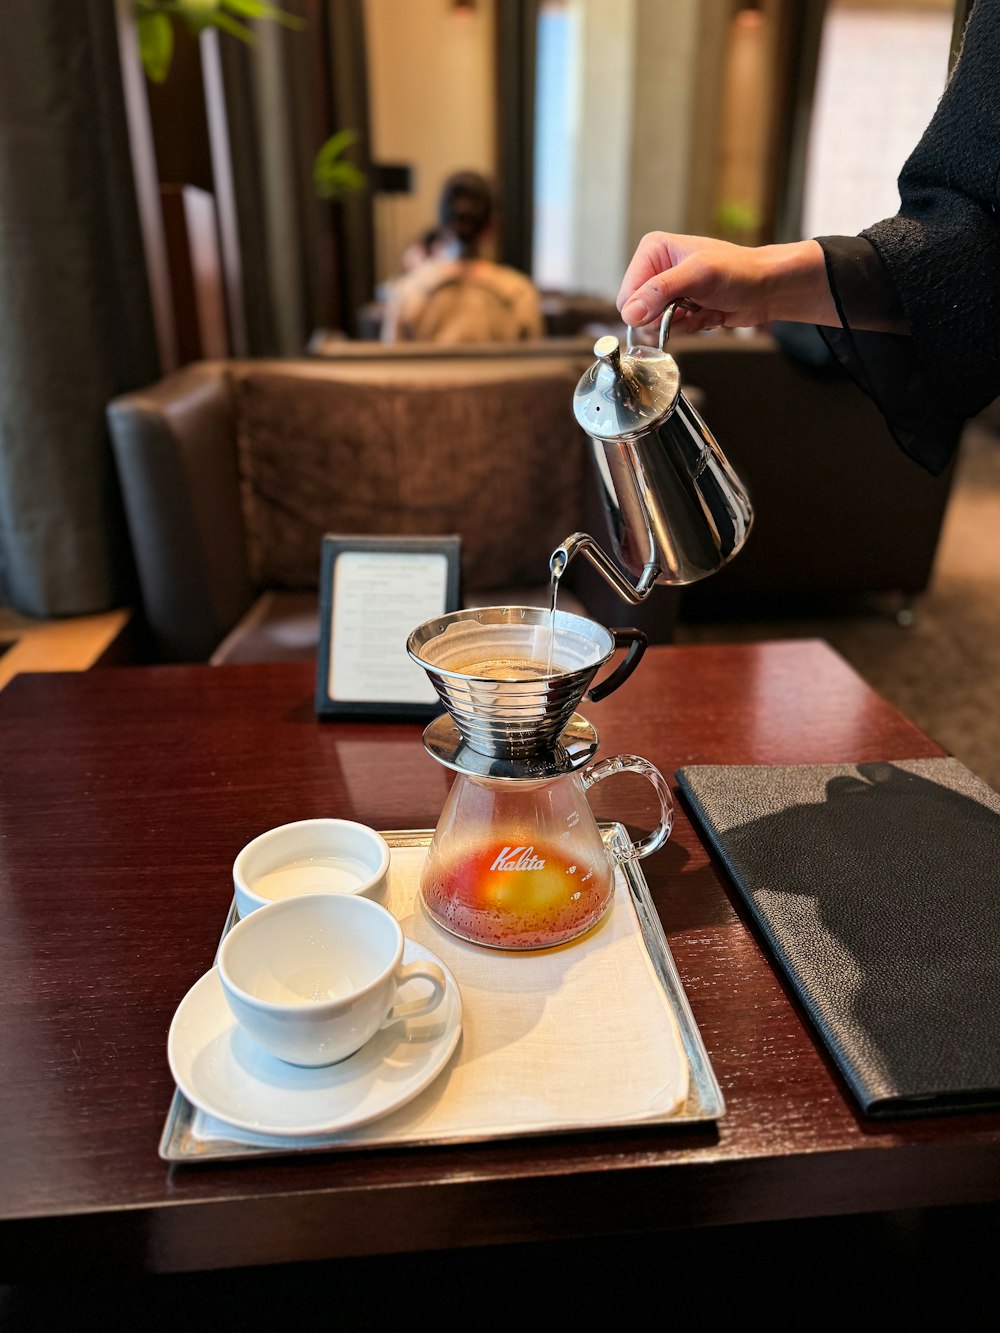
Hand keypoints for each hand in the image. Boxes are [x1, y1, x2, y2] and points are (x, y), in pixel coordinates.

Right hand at [617, 233, 833, 332]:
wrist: (766, 288)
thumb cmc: (739, 272)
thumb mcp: (698, 276)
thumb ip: (660, 291)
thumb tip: (630, 313)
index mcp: (653, 251)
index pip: (627, 294)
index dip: (645, 309)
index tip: (670, 309)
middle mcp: (656, 270)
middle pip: (637, 312)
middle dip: (663, 317)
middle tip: (688, 308)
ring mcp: (668, 292)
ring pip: (652, 325)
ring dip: (679, 324)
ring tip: (701, 308)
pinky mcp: (679, 309)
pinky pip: (670, 330)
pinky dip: (689, 328)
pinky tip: (706, 314)